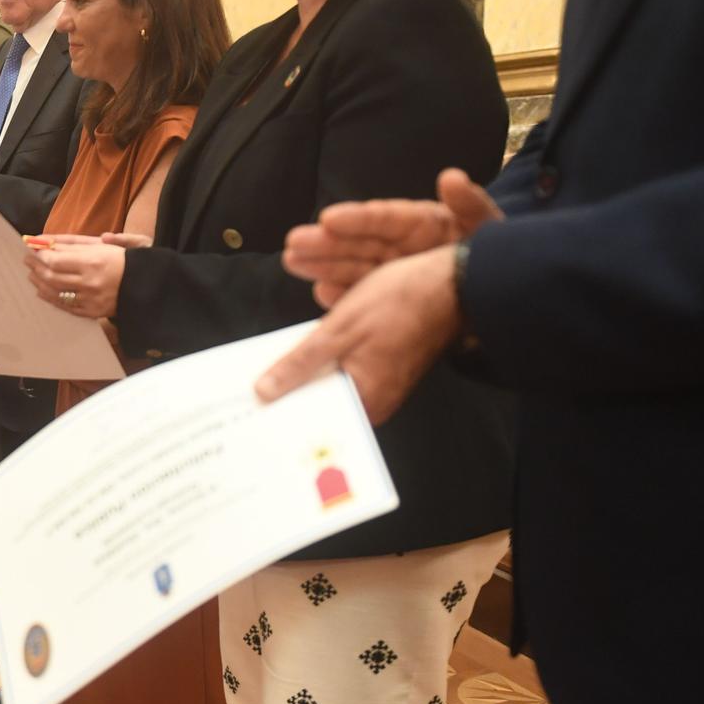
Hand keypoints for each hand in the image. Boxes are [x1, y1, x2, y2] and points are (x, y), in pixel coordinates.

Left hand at [27, 237, 128, 318]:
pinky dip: (50, 297)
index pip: (55, 260)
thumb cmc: (123, 260)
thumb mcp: (101, 246)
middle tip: (27, 260)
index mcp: (92, 262)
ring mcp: (89, 300)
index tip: (32, 249)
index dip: (39, 255)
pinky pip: (64, 306)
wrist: (145, 285)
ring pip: (54, 293)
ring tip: (32, 274)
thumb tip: (46, 241)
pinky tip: (42, 290)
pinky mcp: (90, 312)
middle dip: (36, 268)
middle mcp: (89, 283)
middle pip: (51, 277)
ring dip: (39, 282)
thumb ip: (73, 244)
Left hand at [254, 247, 462, 423]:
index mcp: (365, 401)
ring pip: (332, 386)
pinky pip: (346, 372)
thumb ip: (300, 364)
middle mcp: (376, 402)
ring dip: (305, 377)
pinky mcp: (385, 368)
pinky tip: (304, 354)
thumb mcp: (339, 330)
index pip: (315, 421)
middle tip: (249, 393)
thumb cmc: (401, 302)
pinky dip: (324, 364)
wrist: (455, 282)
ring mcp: (382, 385)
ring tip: (266, 376)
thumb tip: (264, 392)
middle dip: (288, 396)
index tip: (249, 412)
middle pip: (321, 405)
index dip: (282, 414)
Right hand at [282, 168, 500, 306]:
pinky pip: (361, 296)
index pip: (385, 218)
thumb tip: (451, 177)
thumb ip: (470, 203)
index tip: (329, 218)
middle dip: (326, 243)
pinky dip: (342, 297)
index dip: (357, 218)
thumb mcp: (488, 226)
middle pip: (359, 242)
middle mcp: (401, 246)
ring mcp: (393, 272)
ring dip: (322, 265)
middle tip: (294, 243)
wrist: (500, 291)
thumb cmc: (494, 254)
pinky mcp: (389, 298)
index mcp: (421, 223)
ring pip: (352, 266)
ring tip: (293, 261)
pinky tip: (321, 294)